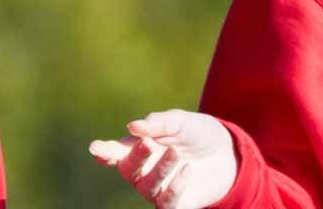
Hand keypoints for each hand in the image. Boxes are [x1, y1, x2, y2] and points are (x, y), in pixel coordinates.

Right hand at [86, 109, 236, 208]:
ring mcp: (158, 189)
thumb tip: (133, 126)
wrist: (227, 152)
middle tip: (148, 143)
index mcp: (139, 149)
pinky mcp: (175, 203)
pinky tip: (187, 170)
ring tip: (176, 153)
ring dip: (160, 169)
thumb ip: (159, 123)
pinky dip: (175, 187)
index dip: (104, 151)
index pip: (115, 152)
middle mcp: (144, 171)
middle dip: (135, 157)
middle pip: (128, 170)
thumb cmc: (197, 134)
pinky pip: (166, 202)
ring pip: (147, 186)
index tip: (95, 148)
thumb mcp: (182, 122)